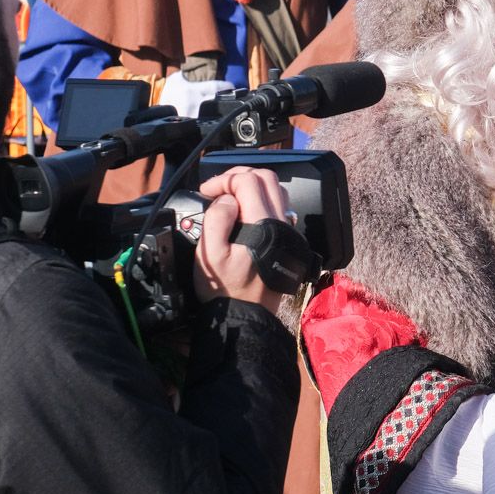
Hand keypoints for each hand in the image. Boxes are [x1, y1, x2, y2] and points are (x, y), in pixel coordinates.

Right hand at [192, 166, 291, 312]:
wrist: (246, 317)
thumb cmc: (225, 290)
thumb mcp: (209, 254)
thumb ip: (217, 219)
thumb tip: (227, 198)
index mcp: (263, 224)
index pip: (248, 181)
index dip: (223, 180)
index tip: (206, 191)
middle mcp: (281, 223)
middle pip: (267, 179)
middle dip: (239, 176)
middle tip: (218, 188)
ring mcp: (287, 231)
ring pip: (276, 191)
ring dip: (252, 186)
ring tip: (229, 197)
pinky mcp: (287, 239)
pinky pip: (279, 207)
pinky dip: (261, 200)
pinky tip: (243, 212)